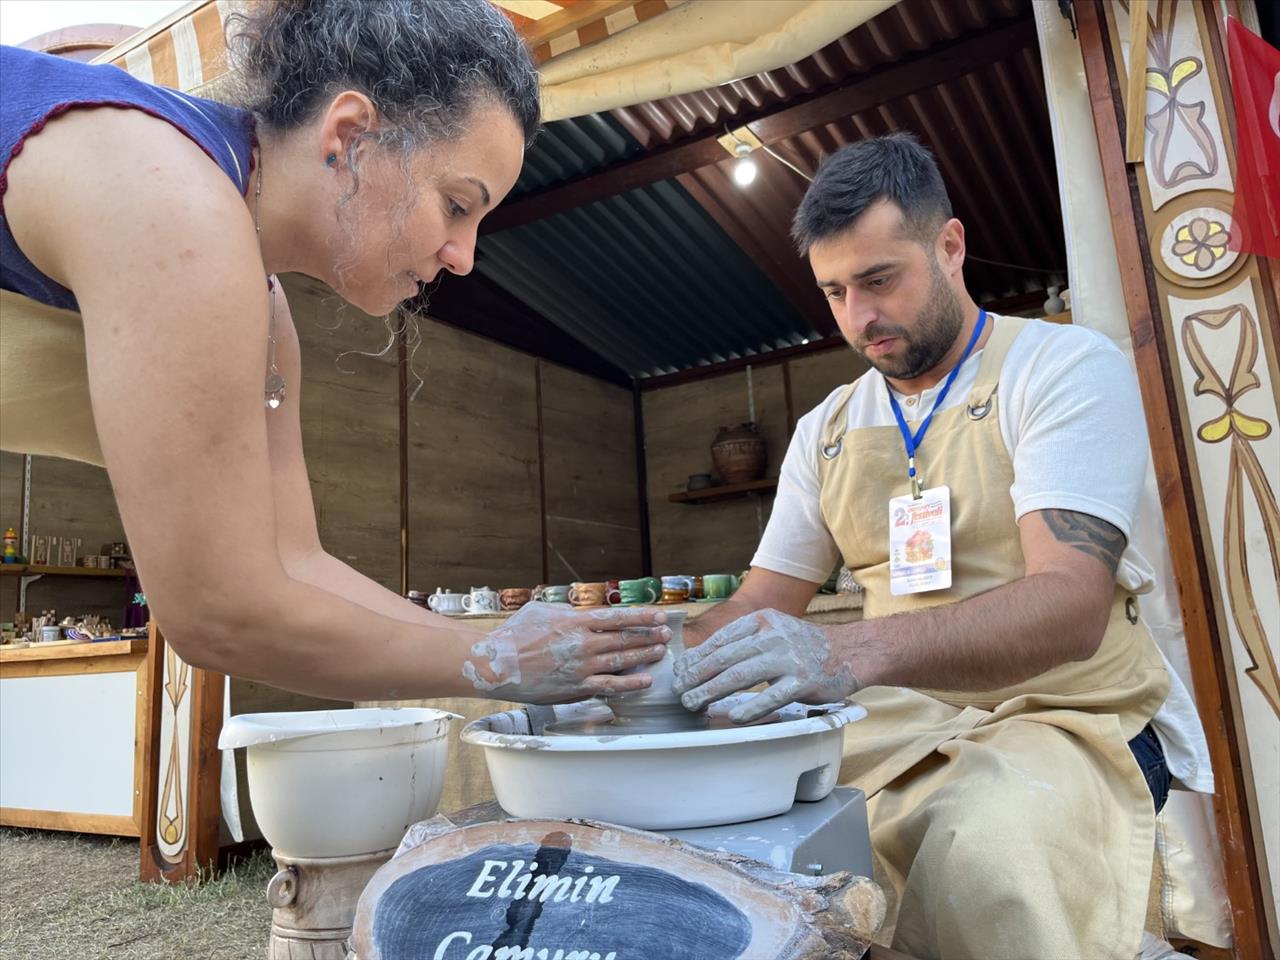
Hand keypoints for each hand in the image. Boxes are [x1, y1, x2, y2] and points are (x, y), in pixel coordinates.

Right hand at [463, 602, 669, 703]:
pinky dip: (631, 683)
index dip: (642, 617)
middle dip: (649, 635)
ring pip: (622, 660)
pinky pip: (611, 686)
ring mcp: (581, 667)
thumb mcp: (541, 610)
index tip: (659, 616)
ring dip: (645, 655)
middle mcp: (583, 643)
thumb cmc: (514, 635)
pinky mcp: (576, 688)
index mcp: (575, 621)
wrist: (496, 665)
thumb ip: (567, 610)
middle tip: (666, 634)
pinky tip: (646, 680)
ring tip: (661, 652)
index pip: (618, 618)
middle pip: (625, 638)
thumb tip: (585, 611)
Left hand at [671, 609, 858, 723]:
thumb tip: (703, 660)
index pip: (720, 640)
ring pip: (741, 675)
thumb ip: (744, 642)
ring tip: (694, 704)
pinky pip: (771, 696)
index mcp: (762, 620)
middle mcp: (773, 635)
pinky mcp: (803, 680)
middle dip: (697, 676)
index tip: (680, 673)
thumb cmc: (804, 646)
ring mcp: (789, 658)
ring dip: (712, 691)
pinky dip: (750, 708)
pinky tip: (733, 717)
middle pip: (725, 658)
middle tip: (680, 693)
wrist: (850, 652)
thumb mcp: (773, 631)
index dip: (696, 658)